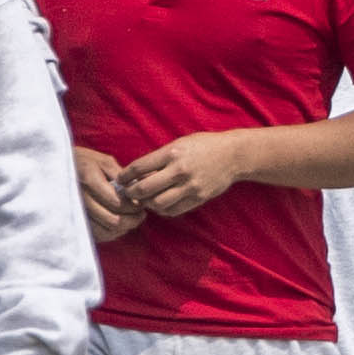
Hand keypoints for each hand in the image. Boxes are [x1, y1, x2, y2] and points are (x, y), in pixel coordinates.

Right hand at [70, 148, 141, 239]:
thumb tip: (138, 188)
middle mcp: (80, 197)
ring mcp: (76, 211)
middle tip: (142, 213)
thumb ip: (120, 174)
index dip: (133, 205)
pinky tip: (121, 225)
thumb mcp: (103, 161)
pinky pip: (98, 235)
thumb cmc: (85, 162)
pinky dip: (113, 233)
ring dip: (125, 227)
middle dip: (133, 218)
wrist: (58, 168)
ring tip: (134, 219)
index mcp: (88, 178)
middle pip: (113, 219)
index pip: (115, 201)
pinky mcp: (76, 221)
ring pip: (106, 230)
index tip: (141, 202)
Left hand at [116, 132, 260, 219]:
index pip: (139, 167)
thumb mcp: (180, 144)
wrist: (233, 155)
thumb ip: (160, 158)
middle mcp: (179, 170)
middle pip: (144, 189)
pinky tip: (160, 204)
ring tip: (144, 200)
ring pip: (157, 204)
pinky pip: (173, 210)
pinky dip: (162, 210)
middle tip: (127, 193)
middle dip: (131, 193)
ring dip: (147, 204)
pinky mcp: (198, 198)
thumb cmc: (204, 146)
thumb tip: (137, 173)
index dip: (125, 176)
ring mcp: (190, 186)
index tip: (120, 179)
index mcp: (172, 153)